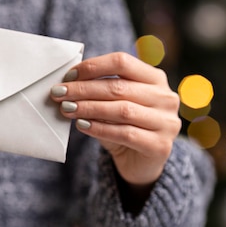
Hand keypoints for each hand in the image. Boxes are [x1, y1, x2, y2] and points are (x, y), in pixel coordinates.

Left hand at [50, 52, 180, 185]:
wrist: (140, 163)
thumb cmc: (123, 127)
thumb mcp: (113, 104)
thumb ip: (99, 91)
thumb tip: (67, 83)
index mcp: (155, 78)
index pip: (122, 62)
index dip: (93, 67)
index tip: (68, 76)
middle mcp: (165, 98)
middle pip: (119, 87)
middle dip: (84, 89)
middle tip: (59, 93)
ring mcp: (167, 122)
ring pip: (122, 110)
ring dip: (89, 108)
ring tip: (66, 108)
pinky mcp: (160, 146)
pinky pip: (125, 133)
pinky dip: (100, 128)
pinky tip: (81, 126)